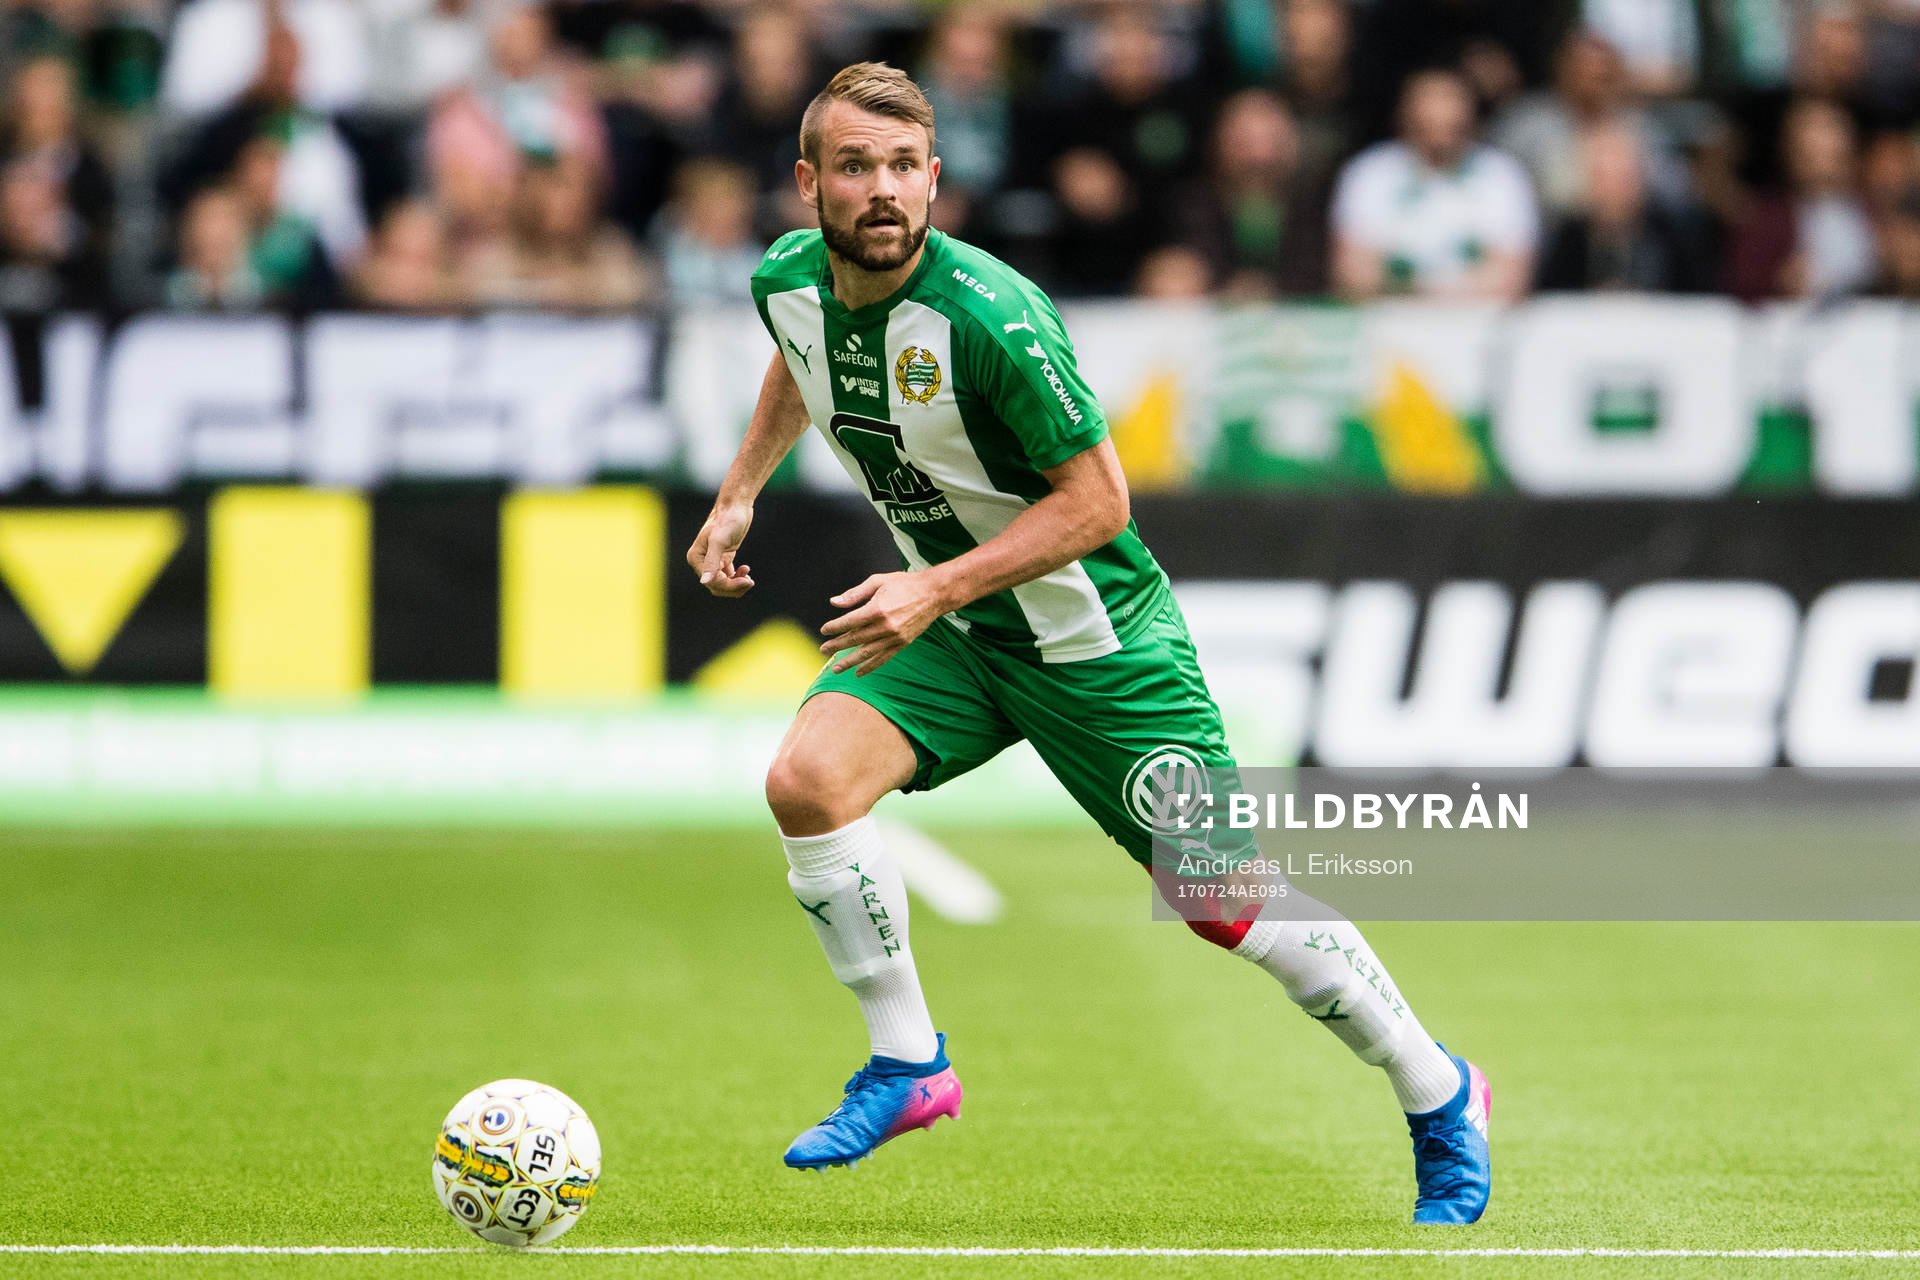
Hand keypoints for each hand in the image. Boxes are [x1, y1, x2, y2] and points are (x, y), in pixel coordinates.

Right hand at [686, 503, 754, 597]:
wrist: (736, 505)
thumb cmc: (728, 520)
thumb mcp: (719, 541)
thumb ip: (712, 562)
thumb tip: (704, 582)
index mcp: (696, 558)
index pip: (712, 582)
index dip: (730, 585)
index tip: (748, 581)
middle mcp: (701, 561)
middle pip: (717, 586)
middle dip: (734, 587)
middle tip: (750, 581)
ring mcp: (712, 560)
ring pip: (722, 583)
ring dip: (736, 584)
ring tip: (749, 578)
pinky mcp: (723, 557)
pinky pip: (727, 575)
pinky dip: (737, 577)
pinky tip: (745, 569)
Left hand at [819, 571, 950, 675]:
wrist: (933, 594)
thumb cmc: (904, 584)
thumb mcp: (878, 582)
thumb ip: (855, 594)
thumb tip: (834, 602)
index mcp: (877, 609)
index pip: (849, 622)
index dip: (834, 627)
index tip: (824, 630)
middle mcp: (885, 626)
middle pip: (855, 639)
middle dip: (837, 645)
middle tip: (824, 650)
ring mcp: (894, 637)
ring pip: (867, 653)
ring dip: (849, 661)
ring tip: (836, 668)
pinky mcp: (902, 644)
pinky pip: (883, 658)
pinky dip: (870, 667)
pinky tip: (859, 672)